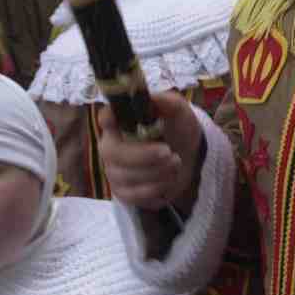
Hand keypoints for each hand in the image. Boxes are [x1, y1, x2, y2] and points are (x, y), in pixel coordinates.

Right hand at [97, 91, 202, 210]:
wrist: (189, 157)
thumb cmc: (178, 129)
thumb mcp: (178, 111)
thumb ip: (166, 102)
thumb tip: (151, 98)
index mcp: (121, 122)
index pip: (106, 118)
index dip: (109, 119)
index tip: (115, 119)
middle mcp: (111, 146)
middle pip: (113, 154)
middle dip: (145, 156)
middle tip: (170, 153)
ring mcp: (115, 171)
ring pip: (126, 177)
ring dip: (158, 172)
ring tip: (176, 163)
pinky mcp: (124, 192)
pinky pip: (134, 196)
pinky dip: (157, 189)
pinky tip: (168, 180)